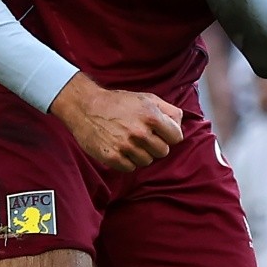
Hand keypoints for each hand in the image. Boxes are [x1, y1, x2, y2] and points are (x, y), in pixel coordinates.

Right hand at [51, 72, 183, 171]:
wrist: (85, 107)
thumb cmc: (118, 102)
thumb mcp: (146, 98)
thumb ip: (168, 110)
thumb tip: (180, 124)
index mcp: (152, 116)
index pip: (177, 137)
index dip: (169, 135)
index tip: (160, 132)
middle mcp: (140, 132)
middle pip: (162, 152)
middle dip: (155, 145)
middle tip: (142, 136)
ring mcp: (126, 146)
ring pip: (147, 161)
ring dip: (140, 153)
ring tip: (128, 140)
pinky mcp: (112, 157)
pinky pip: (130, 168)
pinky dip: (126, 161)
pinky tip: (119, 148)